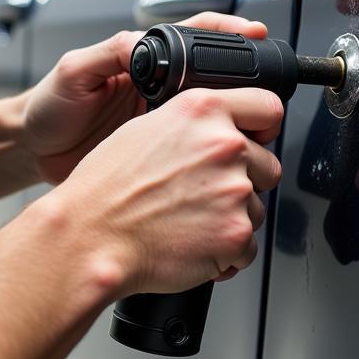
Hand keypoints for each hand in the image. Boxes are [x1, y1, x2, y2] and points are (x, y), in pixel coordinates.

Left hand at [20, 13, 268, 184]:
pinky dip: (210, 153)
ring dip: (233, 118)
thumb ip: (109, 51)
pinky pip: (193, 149)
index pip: (195, 37)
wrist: (33, 150)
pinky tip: (220, 158)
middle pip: (215, 79)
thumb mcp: (74, 70)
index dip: (229, 32)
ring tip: (252, 125)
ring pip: (212, 114)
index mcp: (144, 60)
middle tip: (262, 92)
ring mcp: (161, 121)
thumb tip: (142, 42)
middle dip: (244, 82)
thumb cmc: (49, 106)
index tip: (255, 34)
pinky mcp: (159, 153)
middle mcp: (160, 88)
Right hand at [59, 85, 283, 295]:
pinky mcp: (236, 233)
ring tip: (188, 219)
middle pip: (267, 164)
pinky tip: (192, 241)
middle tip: (203, 192)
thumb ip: (194, 123)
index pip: (268, 107)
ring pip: (256, 207)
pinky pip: (246, 246)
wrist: (91, 236)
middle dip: (243, 180)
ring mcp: (234, 190)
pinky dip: (225, 251)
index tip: (258, 139)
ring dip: (231, 217)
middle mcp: (224, 144)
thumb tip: (218, 130)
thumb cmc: (106, 188)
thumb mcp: (146, 127)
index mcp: (203, 110)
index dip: (263, 128)